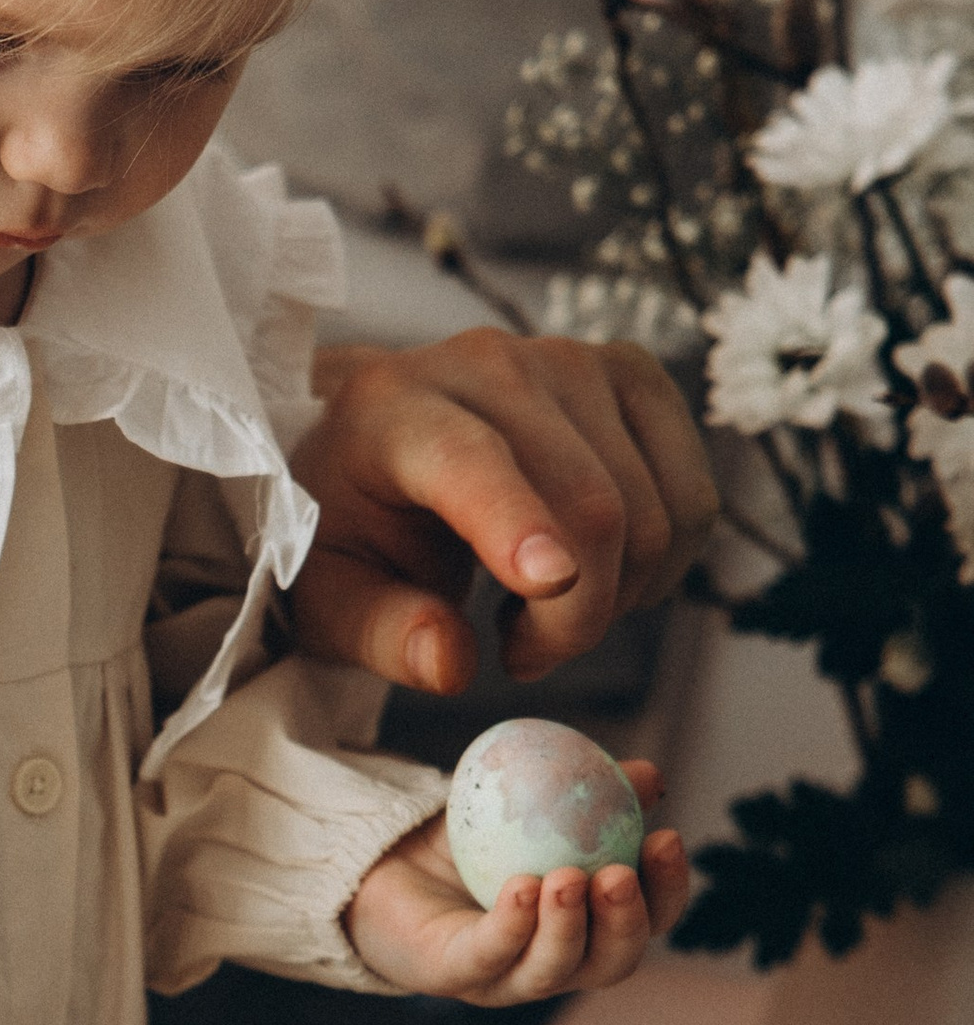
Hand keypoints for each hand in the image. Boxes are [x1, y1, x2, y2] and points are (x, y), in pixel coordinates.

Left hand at [290, 332, 717, 692]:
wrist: (380, 446)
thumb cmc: (353, 526)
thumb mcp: (332, 596)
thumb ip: (381, 634)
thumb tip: (449, 663)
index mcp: (391, 409)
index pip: (464, 458)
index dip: (513, 520)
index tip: (550, 584)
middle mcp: (486, 365)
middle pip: (586, 504)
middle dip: (575, 619)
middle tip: (523, 655)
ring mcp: (571, 361)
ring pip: (649, 512)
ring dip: (616, 597)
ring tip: (541, 607)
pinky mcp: (631, 376)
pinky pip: (692, 498)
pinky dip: (661, 564)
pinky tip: (597, 569)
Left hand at [342, 762, 688, 1000]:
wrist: (384, 861)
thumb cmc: (470, 843)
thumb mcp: (533, 808)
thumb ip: (589, 794)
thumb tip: (649, 775)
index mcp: (587, 928)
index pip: (646, 921)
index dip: (666, 890)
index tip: (665, 838)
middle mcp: (554, 964)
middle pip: (610, 962)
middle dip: (626, 922)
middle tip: (620, 875)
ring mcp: (503, 977)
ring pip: (551, 969)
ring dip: (567, 926)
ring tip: (568, 877)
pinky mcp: (452, 974)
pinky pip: (487, 954)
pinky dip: (510, 926)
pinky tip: (521, 889)